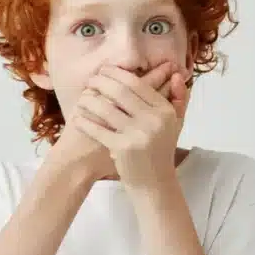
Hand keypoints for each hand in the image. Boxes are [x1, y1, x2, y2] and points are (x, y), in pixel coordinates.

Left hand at [73, 63, 191, 192]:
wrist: (155, 184)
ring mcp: (138, 134)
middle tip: (90, 80)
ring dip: (89, 101)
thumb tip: (176, 74)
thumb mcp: (174, 124)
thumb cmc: (161, 151)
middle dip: (101, 82)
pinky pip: (98, 130)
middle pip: (121, 92)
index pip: (138, 84)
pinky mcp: (123, 148)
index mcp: (165, 111)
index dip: (118, 74)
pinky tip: (77, 118)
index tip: (104, 70)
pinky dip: (85, 122)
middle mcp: (154, 120)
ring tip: (82, 98)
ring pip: (107, 109)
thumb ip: (178, 98)